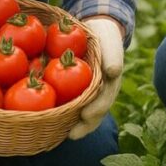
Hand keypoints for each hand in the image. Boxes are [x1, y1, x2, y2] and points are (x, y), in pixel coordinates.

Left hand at [68, 18, 123, 139]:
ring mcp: (91, 93)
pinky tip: (52, 122)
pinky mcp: (79, 90)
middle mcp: (102, 91)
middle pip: (95, 113)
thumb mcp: (110, 41)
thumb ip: (112, 55)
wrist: (97, 30)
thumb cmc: (103, 36)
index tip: (86, 116)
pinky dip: (65, 114)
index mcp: (111, 82)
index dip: (96, 110)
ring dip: (76, 125)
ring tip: (64, 136)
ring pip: (85, 113)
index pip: (105, 100)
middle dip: (85, 125)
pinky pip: (73, 105)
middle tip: (73, 134)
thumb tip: (112, 72)